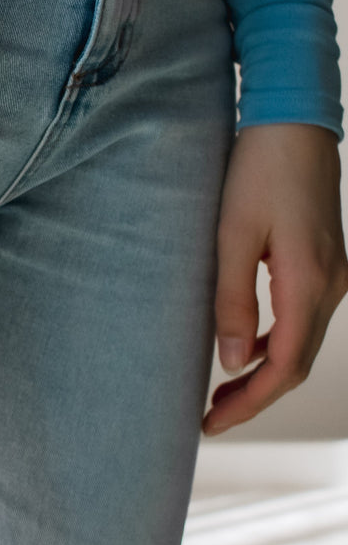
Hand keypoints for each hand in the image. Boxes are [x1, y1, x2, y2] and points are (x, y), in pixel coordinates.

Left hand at [202, 122, 347, 435]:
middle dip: (255, 396)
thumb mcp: (233, 233)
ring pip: (302, 342)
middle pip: (297, 363)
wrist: (293, 120)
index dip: (250, 403)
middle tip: (210, 417)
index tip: (211, 424)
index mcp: (309, 284)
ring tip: (222, 390)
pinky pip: (302, 317)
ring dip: (264, 370)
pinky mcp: (324, 260)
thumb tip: (230, 362)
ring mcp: (333, 273)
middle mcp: (331, 286)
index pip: (284, 368)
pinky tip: (244, 344)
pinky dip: (274, 340)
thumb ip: (232, 300)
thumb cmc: (259, 169)